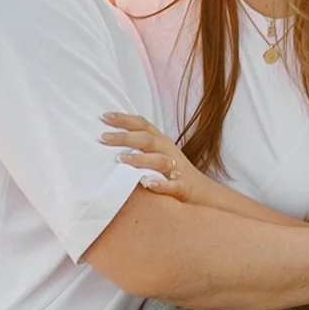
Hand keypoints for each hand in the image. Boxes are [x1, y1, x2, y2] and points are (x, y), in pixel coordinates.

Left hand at [100, 113, 214, 205]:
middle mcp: (168, 151)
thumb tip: (109, 143)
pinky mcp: (182, 186)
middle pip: (147, 139)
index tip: (104, 116)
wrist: (204, 193)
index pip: (142, 125)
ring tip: (121, 159)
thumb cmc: (173, 174)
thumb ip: (138, 148)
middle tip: (104, 137)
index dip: (124, 119)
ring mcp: (176, 168)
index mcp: (161, 142)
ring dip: (140, 158)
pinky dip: (160, 185)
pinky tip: (147, 184)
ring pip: (159, 160)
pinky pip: (172, 185)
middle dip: (125, 137)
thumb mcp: (156, 155)